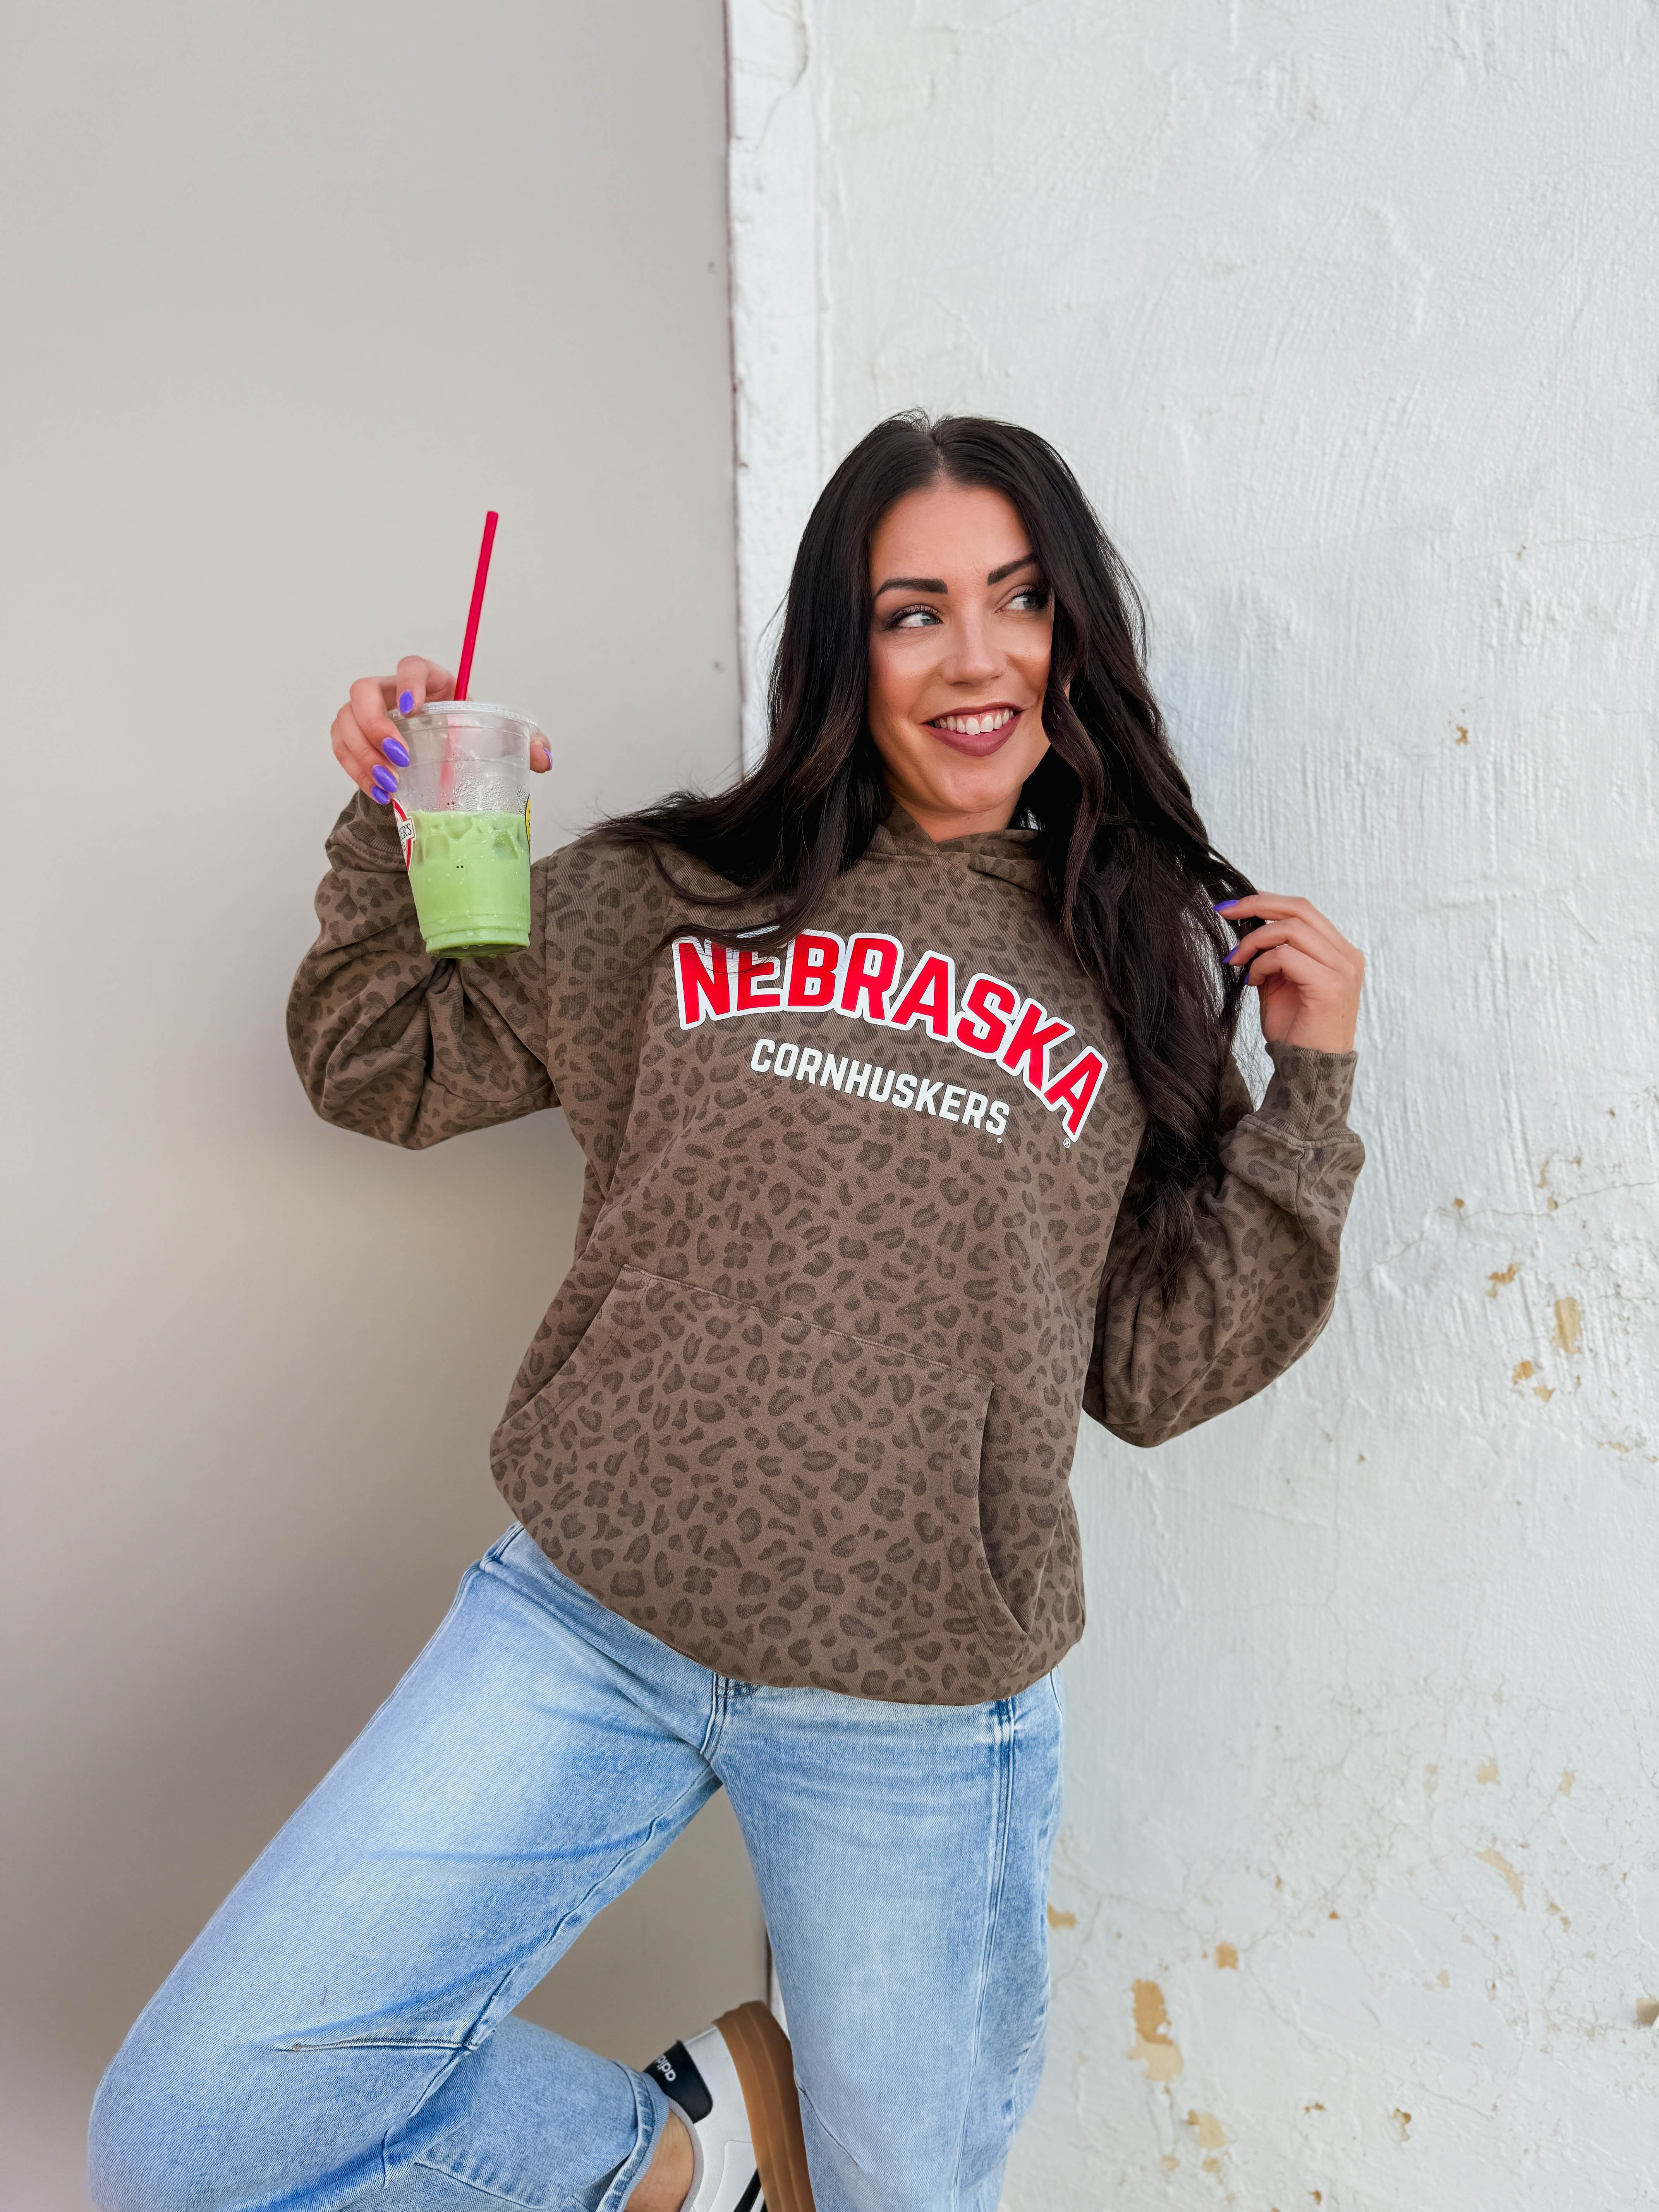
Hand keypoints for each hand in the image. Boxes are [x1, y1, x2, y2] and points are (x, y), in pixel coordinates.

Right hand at [329, 654, 551, 803]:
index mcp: (430, 681)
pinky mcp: (352, 737)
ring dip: (362, 755)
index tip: (413, 711)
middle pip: (363, 691)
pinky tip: (378, 792)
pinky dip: (354, 771)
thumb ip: (522, 742)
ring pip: (345, 720)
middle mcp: (390, 691)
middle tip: (400, 759)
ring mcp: (366, 713)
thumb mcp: (494, 737)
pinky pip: (340, 747)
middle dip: (376, 725)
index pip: (411, 666)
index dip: (407, 683)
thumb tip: (544, 759)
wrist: (441, 758)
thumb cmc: (466, 739)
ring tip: (389, 786)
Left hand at [1217, 893, 1363, 1053]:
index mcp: (1338, 951)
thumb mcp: (1279, 983)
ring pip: (1291, 929)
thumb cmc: (1296, 1030)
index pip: (1303, 910)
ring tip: (1236, 960)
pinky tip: (1252, 981)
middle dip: (1256, 905)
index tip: (1233, 906)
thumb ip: (1271, 954)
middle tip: (1224, 912)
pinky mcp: (1329, 986)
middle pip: (1300, 909)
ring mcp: (1342, 969)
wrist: (1309, 1070)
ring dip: (1254, 941)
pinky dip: (1262, 964)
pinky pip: (1286, 956)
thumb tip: (1246, 926)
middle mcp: (1346, 956)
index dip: (1266, 900)